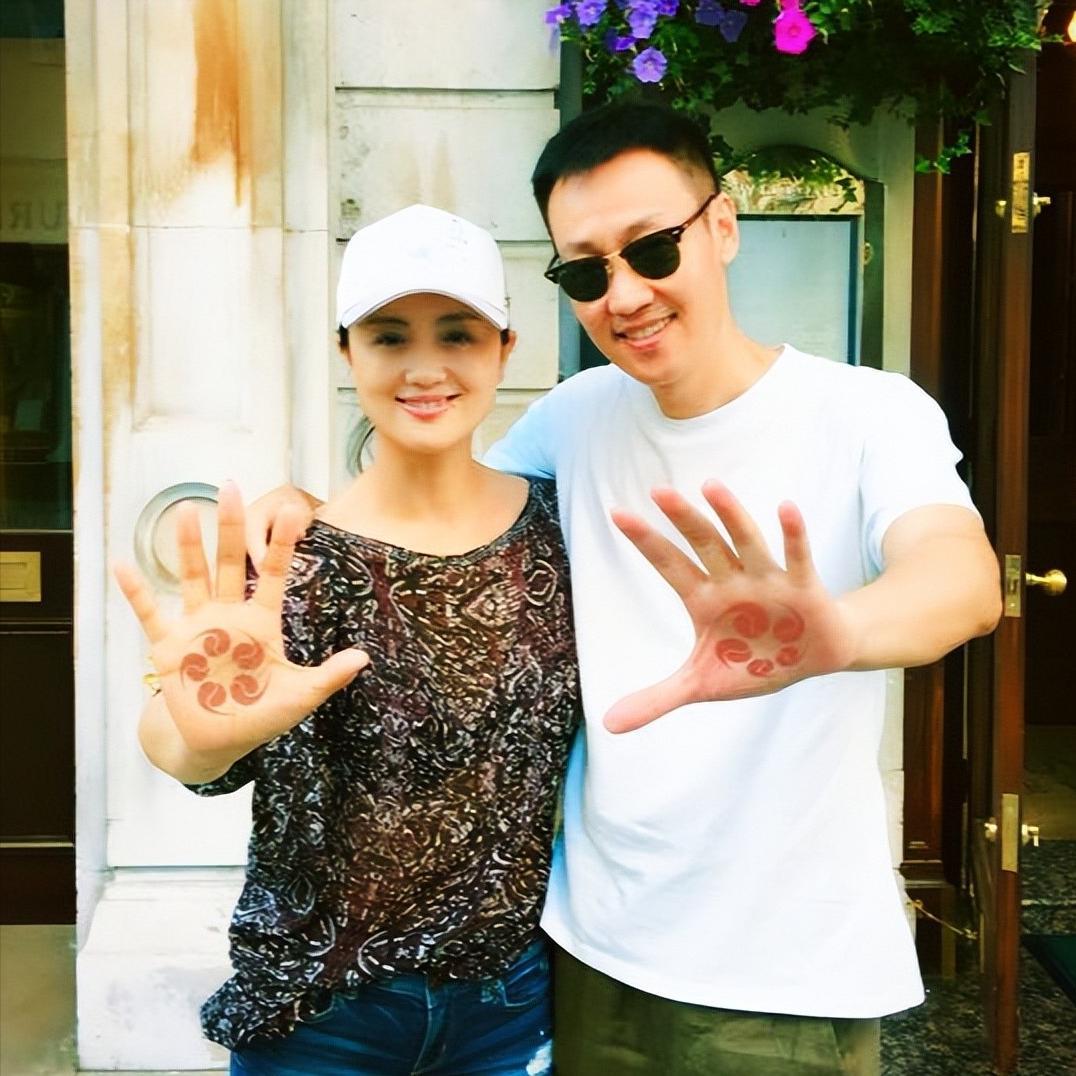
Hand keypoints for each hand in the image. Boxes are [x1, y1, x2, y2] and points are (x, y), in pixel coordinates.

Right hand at [115, 481, 367, 757]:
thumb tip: (364, 658)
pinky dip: (136, 590)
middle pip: (231, 563)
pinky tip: (123, 564)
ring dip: (189, 545)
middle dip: (231, 527)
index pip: (275, 574)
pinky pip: (149, 612)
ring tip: (187, 508)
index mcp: (261, 621)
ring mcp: (196, 627)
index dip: (282, 544)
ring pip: (193, 577)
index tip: (294, 510)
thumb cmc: (259, 716)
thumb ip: (328, 676)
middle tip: (231, 487)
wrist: (216, 742)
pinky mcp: (167, 646)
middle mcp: (228, 615)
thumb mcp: (298, 696)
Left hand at [605, 480, 858, 733]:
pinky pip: (797, 558)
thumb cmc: (755, 661)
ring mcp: (767, 580)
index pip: (669, 565)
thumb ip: (657, 699)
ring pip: (745, 542)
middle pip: (704, 544)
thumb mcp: (702, 685)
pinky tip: (785, 508)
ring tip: (711, 487)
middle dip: (684, 520)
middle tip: (659, 491)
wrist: (815, 658)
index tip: (616, 513)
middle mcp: (732, 581)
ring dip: (731, 516)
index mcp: (705, 599)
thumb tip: (607, 724)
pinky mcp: (804, 588)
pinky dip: (792, 536)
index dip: (646, 542)